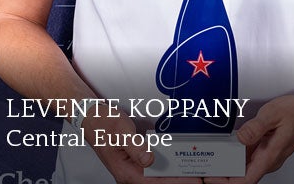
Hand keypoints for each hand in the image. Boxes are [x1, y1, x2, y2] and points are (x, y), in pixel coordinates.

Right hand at [83, 114, 202, 183]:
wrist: (92, 116)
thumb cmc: (103, 124)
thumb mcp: (121, 132)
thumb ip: (135, 146)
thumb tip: (148, 160)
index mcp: (125, 171)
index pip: (154, 183)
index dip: (175, 182)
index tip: (193, 180)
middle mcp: (130, 173)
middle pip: (159, 181)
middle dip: (180, 178)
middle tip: (201, 175)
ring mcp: (135, 167)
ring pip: (159, 175)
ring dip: (176, 172)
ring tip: (197, 169)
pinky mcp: (138, 160)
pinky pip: (157, 166)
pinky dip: (170, 163)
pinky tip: (183, 160)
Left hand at [202, 94, 293, 183]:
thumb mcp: (274, 114)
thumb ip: (256, 127)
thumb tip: (240, 137)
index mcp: (270, 156)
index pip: (245, 180)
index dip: (225, 182)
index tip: (210, 177)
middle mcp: (268, 160)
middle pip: (240, 176)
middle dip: (220, 174)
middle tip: (201, 168)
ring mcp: (267, 155)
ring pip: (243, 167)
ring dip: (226, 165)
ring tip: (209, 159)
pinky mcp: (266, 149)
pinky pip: (247, 157)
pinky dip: (233, 155)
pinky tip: (224, 148)